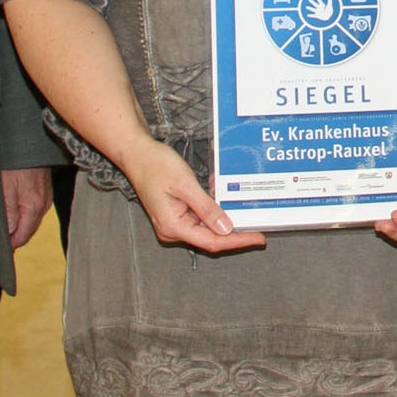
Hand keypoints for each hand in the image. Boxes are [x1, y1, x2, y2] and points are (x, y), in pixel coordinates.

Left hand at [0, 167, 52, 248]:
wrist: (28, 143)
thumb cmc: (15, 163)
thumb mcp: (4, 186)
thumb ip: (8, 211)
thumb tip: (9, 232)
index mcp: (33, 206)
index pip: (23, 235)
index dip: (12, 244)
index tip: (2, 249)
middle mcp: (43, 205)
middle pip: (29, 230)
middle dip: (16, 237)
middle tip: (2, 242)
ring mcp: (46, 199)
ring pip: (33, 221)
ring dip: (21, 226)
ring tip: (7, 228)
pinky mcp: (46, 193)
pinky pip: (36, 211)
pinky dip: (26, 216)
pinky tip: (17, 214)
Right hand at [121, 139, 264, 254]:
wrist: (137, 155)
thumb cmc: (156, 166)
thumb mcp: (186, 185)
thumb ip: (206, 208)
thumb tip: (225, 229)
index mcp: (173, 226)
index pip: (212, 242)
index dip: (237, 241)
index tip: (258, 238)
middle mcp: (172, 230)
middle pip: (210, 238)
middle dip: (234, 232)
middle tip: (259, 226)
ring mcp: (173, 224)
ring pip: (206, 229)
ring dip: (224, 220)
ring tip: (243, 210)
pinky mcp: (175, 216)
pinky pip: (198, 219)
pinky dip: (212, 211)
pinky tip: (223, 200)